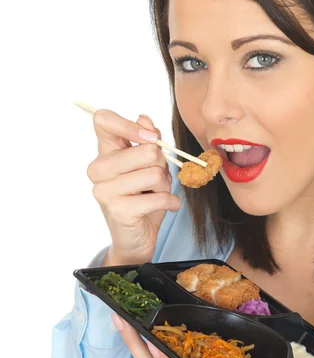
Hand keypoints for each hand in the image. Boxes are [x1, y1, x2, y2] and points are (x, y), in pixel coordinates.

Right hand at [86, 109, 181, 265]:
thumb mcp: (150, 166)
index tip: (150, 137)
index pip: (103, 120)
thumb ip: (149, 141)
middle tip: (156, 181)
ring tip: (156, 195)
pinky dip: (170, 202)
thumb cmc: (144, 198)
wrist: (136, 239)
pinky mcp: (118, 210)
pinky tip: (165, 207)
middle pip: (147, 150)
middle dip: (162, 166)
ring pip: (156, 174)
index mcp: (105, 152)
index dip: (130, 124)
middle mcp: (98, 169)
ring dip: (166, 186)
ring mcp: (105, 190)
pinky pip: (158, 197)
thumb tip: (144, 118)